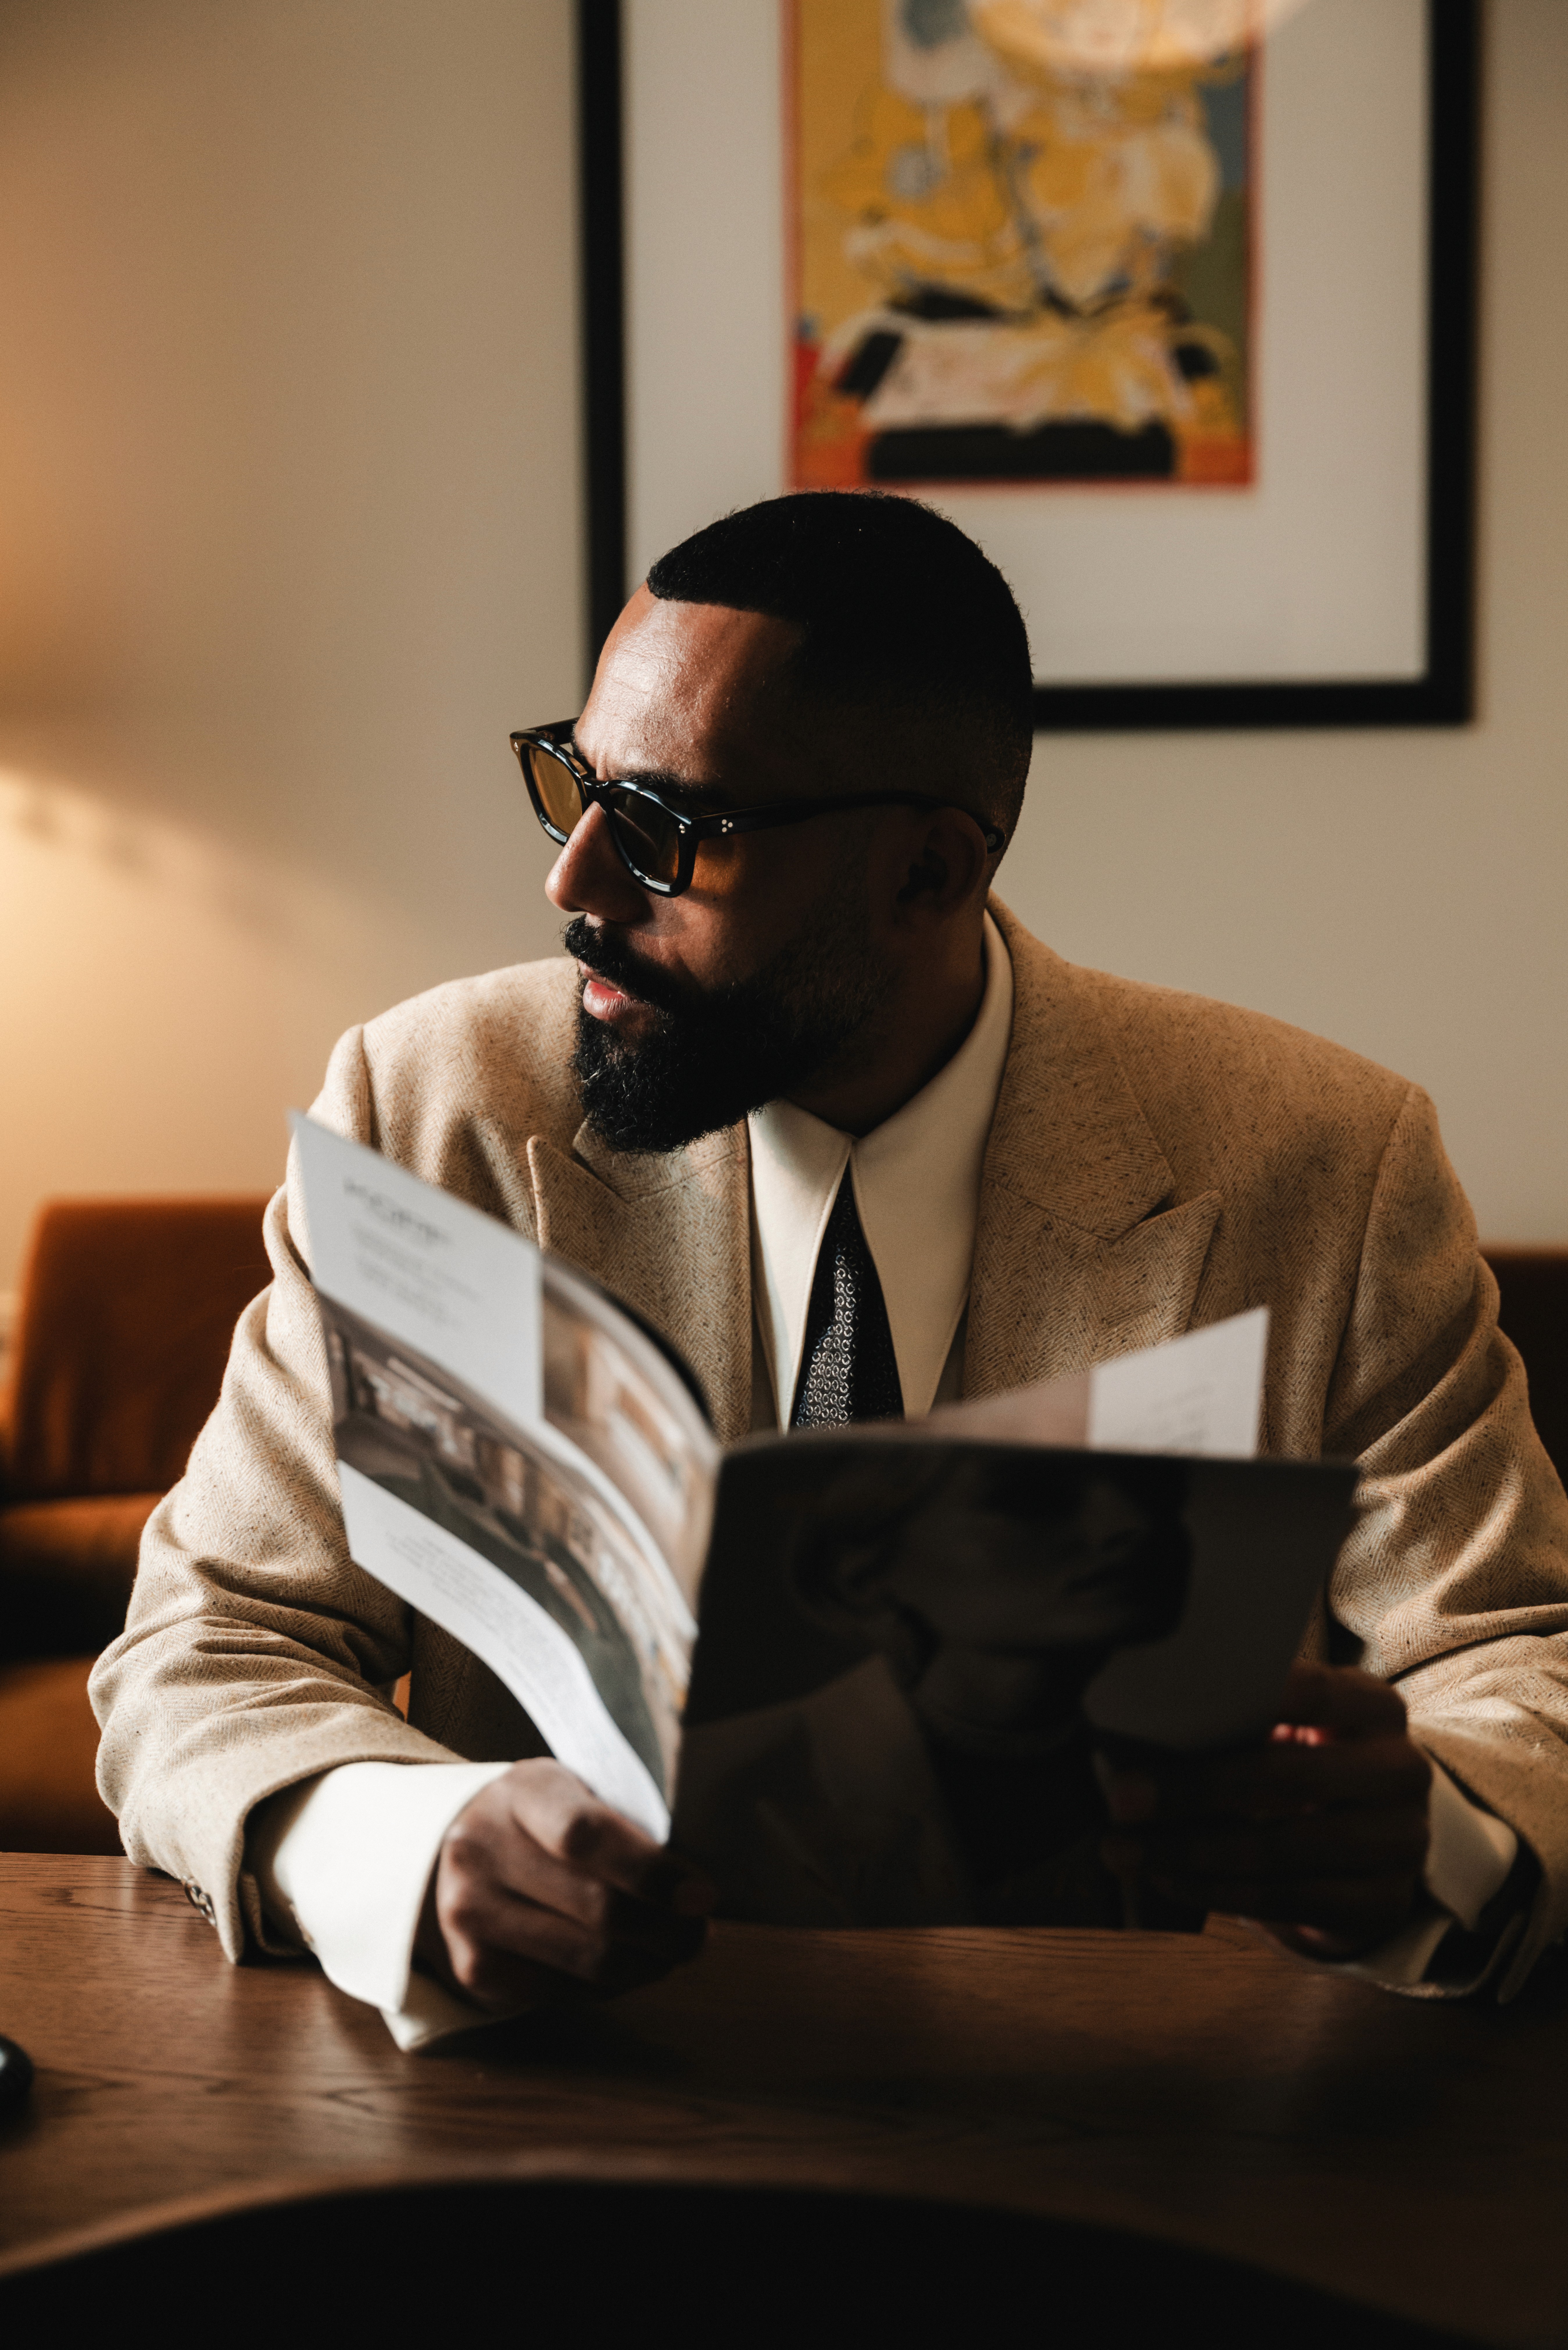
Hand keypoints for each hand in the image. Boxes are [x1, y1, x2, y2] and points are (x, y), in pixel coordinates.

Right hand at [416, 1759, 715, 2012]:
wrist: (458, 1848)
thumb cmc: (543, 1819)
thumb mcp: (578, 1793)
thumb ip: (627, 1831)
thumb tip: (693, 1893)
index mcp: (521, 1792)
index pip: (588, 1836)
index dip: (653, 1872)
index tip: (704, 1896)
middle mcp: (482, 1851)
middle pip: (597, 1909)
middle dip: (667, 1931)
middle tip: (699, 1934)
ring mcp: (470, 1915)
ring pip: (586, 1961)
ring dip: (646, 1966)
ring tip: (672, 1953)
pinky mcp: (474, 1968)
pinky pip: (562, 1993)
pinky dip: (608, 1988)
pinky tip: (627, 1968)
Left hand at [1098, 1662, 1431, 1956]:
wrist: (1376, 1840)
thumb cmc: (1309, 1762)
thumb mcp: (1297, 1727)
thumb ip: (1241, 1718)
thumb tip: (1137, 1726)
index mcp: (1375, 1707)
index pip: (1310, 1691)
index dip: (1241, 1697)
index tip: (1161, 1706)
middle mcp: (1400, 1771)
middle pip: (1287, 1776)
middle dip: (1192, 1788)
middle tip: (1120, 1797)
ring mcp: (1400, 1842)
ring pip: (1280, 1850)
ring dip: (1189, 1852)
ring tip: (1121, 1849)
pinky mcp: (1380, 1903)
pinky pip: (1284, 1899)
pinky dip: (1216, 1890)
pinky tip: (1166, 1878)